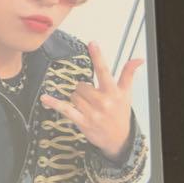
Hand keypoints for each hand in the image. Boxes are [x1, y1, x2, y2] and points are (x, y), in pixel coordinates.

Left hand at [41, 41, 142, 159]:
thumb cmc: (120, 114)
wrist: (118, 139)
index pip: (104, 71)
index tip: (92, 43)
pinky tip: (45, 98)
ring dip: (76, 99)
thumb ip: (128, 74)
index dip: (98, 57)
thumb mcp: (126, 93)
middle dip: (83, 90)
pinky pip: (65, 109)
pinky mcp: (82, 121)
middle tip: (92, 98)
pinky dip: (54, 103)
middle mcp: (103, 101)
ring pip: (73, 95)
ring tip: (87, 106)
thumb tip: (138, 59)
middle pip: (81, 85)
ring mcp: (92, 112)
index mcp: (113, 92)